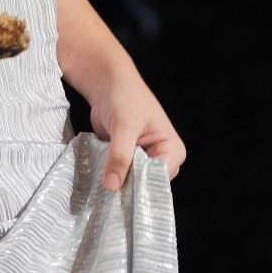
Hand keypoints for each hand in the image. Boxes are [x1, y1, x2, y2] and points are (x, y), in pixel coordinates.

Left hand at [88, 66, 185, 191]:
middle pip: (147, 183)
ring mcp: (143, 159)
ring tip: (102, 180)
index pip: (160, 177)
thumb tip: (113, 185)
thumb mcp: (124, 126)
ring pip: (131, 181)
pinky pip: (119, 174)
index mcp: (172, 149)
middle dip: (128, 185)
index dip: (141, 185)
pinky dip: (109, 175)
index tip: (121, 189)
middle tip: (109, 187)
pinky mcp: (126, 158)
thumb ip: (120, 156)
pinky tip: (99, 176)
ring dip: (117, 181)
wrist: (108, 83)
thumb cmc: (126, 96)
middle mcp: (161, 157)